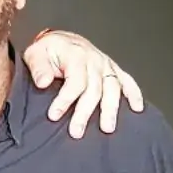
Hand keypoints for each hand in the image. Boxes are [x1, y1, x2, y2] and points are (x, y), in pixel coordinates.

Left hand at [23, 30, 143, 137]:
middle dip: (85, 112)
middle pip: (94, 89)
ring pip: (113, 89)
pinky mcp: (113, 70)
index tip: (54, 115)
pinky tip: (137, 109)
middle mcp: (94, 60)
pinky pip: (127, 81)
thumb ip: (38, 68)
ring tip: (107, 128)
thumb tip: (43, 82)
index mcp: (76, 55)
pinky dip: (134, 94)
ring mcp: (106, 65)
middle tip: (76, 131)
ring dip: (111, 109)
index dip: (65, 100)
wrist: (61, 40)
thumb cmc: (48, 50)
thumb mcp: (35, 54)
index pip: (75, 81)